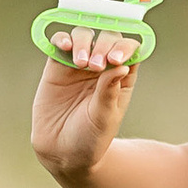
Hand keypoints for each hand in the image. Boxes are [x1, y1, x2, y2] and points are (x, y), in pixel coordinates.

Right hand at [30, 32, 143, 185]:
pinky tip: (65, 47)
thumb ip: (109, 92)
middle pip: (108, 38)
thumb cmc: (90, 137)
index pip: (131, 50)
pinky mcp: (56, 65)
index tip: (116, 59)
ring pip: (84, 36)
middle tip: (96, 65)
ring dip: (83, 42)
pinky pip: (60, 43)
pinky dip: (62, 39)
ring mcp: (79, 64)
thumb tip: (123, 66)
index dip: (125, 48)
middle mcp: (102, 66)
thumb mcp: (104, 118)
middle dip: (104, 45)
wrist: (62, 151)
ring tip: (80, 63)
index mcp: (122, 77)